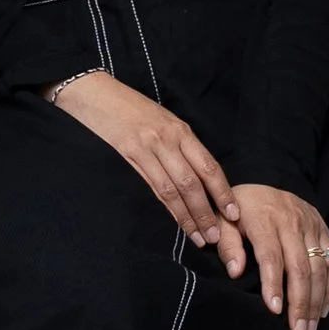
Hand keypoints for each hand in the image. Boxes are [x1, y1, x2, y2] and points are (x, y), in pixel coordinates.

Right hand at [46, 71, 236, 249]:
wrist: (95, 93)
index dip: (223, 192)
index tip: (233, 214)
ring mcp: (148, 147)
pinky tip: (177, 221)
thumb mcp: (163, 120)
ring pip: (174, 189)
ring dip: (188, 216)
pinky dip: (168, 207)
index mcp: (180, 129)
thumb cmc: (130, 107)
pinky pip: (153, 186)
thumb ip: (180, 144)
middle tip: (216, 236)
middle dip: (207, 212)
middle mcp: (168, 139)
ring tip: (199, 236)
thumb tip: (200, 176)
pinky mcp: (129, 154)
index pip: (209, 166)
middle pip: (193, 182)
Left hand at [216, 184, 328, 329]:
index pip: (271, 255)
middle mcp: (291, 220)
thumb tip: (235, 271)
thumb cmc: (238, 208)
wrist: (263, 179)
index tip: (274, 310)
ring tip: (309, 327)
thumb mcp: (222, 220)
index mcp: (263, 217)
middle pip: (300, 266)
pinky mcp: (323, 229)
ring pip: (320, 266)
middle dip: (301, 301)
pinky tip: (324, 308)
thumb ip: (227, 244)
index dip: (274, 283)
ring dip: (317, 300)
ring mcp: (311, 224)